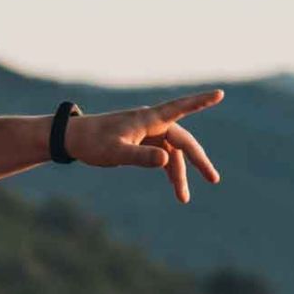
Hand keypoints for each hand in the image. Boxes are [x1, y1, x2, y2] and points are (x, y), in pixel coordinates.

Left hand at [64, 89, 225, 203]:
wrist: (74, 139)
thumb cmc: (92, 142)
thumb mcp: (115, 153)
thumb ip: (141, 157)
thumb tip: (166, 160)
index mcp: (148, 119)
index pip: (180, 108)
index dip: (201, 102)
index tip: (220, 94)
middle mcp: (152, 123)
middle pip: (183, 141)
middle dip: (198, 161)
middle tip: (213, 179)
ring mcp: (148, 133)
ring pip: (173, 153)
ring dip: (179, 174)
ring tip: (183, 199)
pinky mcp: (143, 142)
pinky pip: (163, 156)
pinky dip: (169, 171)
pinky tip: (175, 187)